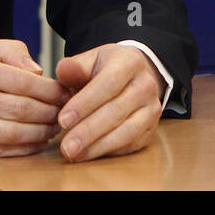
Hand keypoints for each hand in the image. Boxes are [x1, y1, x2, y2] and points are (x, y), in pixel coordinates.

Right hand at [0, 39, 69, 157]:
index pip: (20, 80)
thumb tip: (38, 70)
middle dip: (50, 113)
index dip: (49, 89)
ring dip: (39, 133)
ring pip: (9, 133)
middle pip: (18, 109)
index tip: (65, 91)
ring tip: (54, 128)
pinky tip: (35, 142)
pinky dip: (21, 149)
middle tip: (67, 112)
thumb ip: (6, 51)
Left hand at [54, 43, 163, 161]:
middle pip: (116, 111)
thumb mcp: (90, 61)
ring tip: (73, 153)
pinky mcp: (151, 129)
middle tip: (66, 146)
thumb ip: (75, 67)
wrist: (134, 77)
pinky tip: (87, 153)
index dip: (85, 103)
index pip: (108, 83)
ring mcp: (151, 109)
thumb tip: (63, 69)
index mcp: (129, 62)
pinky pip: (130, 144)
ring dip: (97, 146)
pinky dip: (107, 151)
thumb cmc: (106, 70)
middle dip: (88, 131)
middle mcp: (145, 85)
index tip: (63, 120)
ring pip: (126, 132)